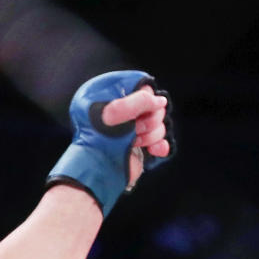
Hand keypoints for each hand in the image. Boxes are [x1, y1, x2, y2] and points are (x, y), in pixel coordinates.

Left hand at [46, 70, 176, 216]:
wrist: (97, 170)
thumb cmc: (100, 138)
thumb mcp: (116, 112)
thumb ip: (140, 100)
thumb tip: (160, 101)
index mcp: (111, 99)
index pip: (141, 88)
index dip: (145, 97)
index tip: (140, 108)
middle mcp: (123, 114)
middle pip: (154, 107)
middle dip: (149, 120)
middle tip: (134, 129)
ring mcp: (132, 131)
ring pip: (159, 125)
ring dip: (151, 135)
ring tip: (135, 142)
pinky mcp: (140, 147)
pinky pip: (160, 142)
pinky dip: (159, 147)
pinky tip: (152, 151)